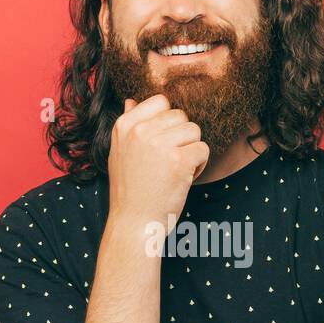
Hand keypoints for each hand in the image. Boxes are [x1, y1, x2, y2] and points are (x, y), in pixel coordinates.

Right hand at [107, 94, 208, 233]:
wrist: (134, 222)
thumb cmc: (130, 190)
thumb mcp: (120, 153)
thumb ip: (129, 126)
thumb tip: (132, 101)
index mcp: (124, 125)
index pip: (160, 101)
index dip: (168, 121)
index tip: (162, 143)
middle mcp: (140, 131)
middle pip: (181, 115)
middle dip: (182, 137)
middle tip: (170, 161)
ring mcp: (159, 145)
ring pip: (195, 130)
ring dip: (192, 150)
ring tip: (177, 169)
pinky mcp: (179, 161)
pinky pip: (203, 149)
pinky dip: (200, 165)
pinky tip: (185, 178)